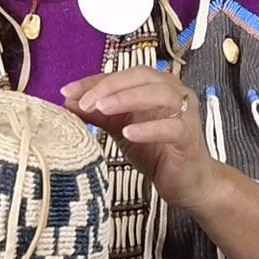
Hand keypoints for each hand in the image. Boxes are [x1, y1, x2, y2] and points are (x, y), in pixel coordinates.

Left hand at [61, 65, 217, 209]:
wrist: (190, 183)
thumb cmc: (157, 151)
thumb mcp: (121, 130)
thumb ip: (100, 114)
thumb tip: (69, 101)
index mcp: (155, 85)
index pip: (122, 75)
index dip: (94, 81)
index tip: (68, 91)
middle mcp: (173, 92)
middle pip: (142, 76)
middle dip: (110, 86)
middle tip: (85, 101)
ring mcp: (185, 113)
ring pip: (159, 94)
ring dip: (128, 99)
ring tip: (103, 110)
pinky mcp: (190, 136)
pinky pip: (172, 127)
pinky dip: (149, 128)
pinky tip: (129, 133)